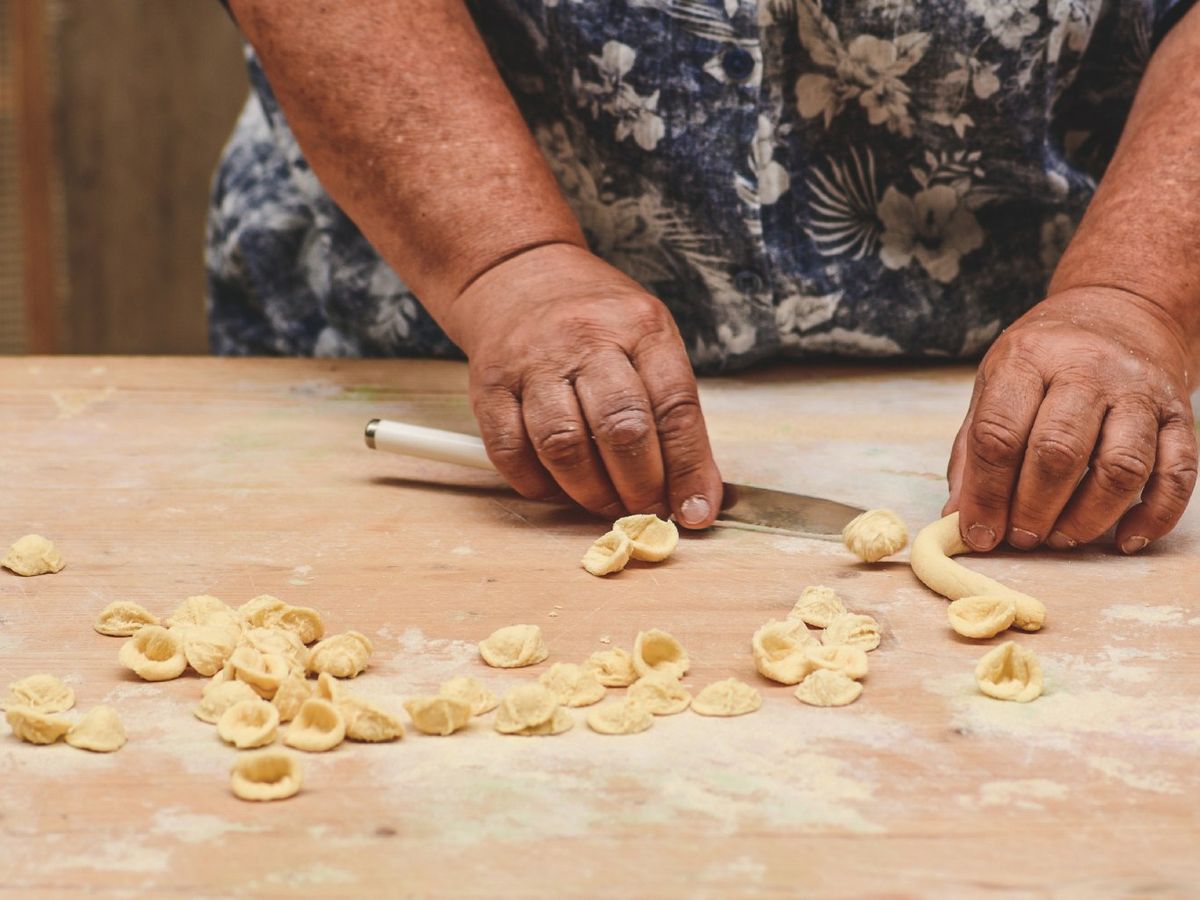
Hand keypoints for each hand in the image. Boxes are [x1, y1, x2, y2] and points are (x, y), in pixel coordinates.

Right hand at [444, 243, 722, 526]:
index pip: (674, 407)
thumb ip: (673, 413)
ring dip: (590, 492)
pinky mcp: (490, 387)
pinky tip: (558, 488)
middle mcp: (585, 339)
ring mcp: (532, 362)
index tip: (695, 510)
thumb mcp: (649, 342)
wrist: (517, 275)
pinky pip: (511, 452)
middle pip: (620, 427)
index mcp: (640, 326)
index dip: (688, 468)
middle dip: (640, 486)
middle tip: (647, 510)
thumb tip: (696, 495)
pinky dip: (538, 484)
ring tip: (605, 503)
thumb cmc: (595, 321)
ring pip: (563, 445)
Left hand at [945, 286, 1197, 552]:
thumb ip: (973, 451)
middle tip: (1021, 538)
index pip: (1000, 433)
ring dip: (1088, 517)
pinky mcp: (1180, 414)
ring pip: (1122, 467)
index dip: (986, 494)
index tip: (980, 533)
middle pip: (1059, 453)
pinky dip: (1154, 516)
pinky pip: (1178, 474)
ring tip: (1060, 538)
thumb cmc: (1044, 360)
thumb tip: (959, 519)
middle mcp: (1087, 369)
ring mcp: (1139, 391)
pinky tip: (1124, 540)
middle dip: (1034, 509)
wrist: (1120, 311)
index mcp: (1028, 359)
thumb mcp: (994, 384)